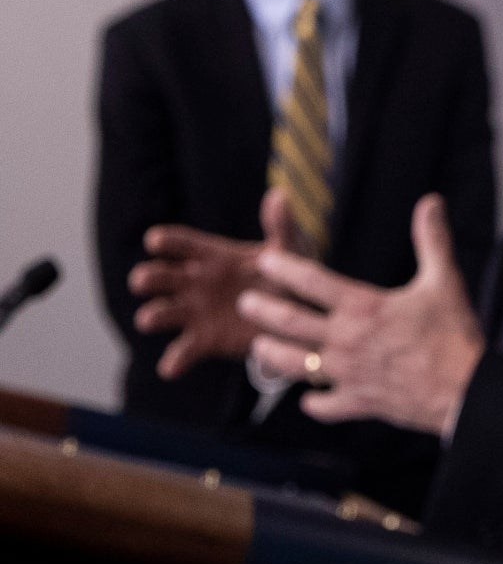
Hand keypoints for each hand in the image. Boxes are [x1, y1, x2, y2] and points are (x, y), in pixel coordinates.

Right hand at [129, 189, 295, 378]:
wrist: (299, 313)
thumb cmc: (288, 272)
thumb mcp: (289, 248)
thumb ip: (281, 225)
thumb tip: (278, 195)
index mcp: (213, 256)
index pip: (182, 244)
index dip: (167, 241)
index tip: (155, 240)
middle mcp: (196, 283)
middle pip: (161, 277)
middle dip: (149, 277)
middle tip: (143, 280)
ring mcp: (196, 312)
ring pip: (163, 313)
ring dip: (152, 315)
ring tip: (148, 318)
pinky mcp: (204, 340)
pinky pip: (184, 351)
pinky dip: (175, 360)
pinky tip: (170, 368)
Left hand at [240, 194, 483, 438]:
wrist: (462, 389)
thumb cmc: (453, 333)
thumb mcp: (443, 280)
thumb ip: (431, 240)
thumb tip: (430, 201)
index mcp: (363, 307)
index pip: (313, 282)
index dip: (285, 268)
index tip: (265, 260)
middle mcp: (346, 340)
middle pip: (291, 323)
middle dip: (263, 311)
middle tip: (244, 302)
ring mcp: (347, 374)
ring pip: (295, 366)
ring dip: (273, 356)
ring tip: (257, 348)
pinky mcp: (357, 401)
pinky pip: (325, 405)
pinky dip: (315, 403)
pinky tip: (308, 400)